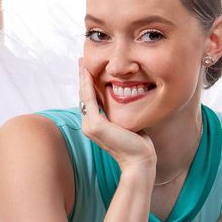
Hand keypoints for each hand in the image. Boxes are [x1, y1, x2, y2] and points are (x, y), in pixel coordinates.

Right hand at [78, 61, 156, 175]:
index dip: (88, 84)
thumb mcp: (128, 122)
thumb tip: (127, 99)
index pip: (90, 100)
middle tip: (82, 61)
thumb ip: (121, 112)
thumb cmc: (139, 144)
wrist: (140, 160)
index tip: (89, 70)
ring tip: (82, 63)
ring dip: (83, 78)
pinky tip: (87, 71)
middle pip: (84, 96)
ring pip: (85, 95)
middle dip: (83, 78)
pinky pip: (89, 98)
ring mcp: (90, 126)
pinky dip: (87, 84)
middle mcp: (88, 125)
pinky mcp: (95, 125)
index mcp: (96, 125)